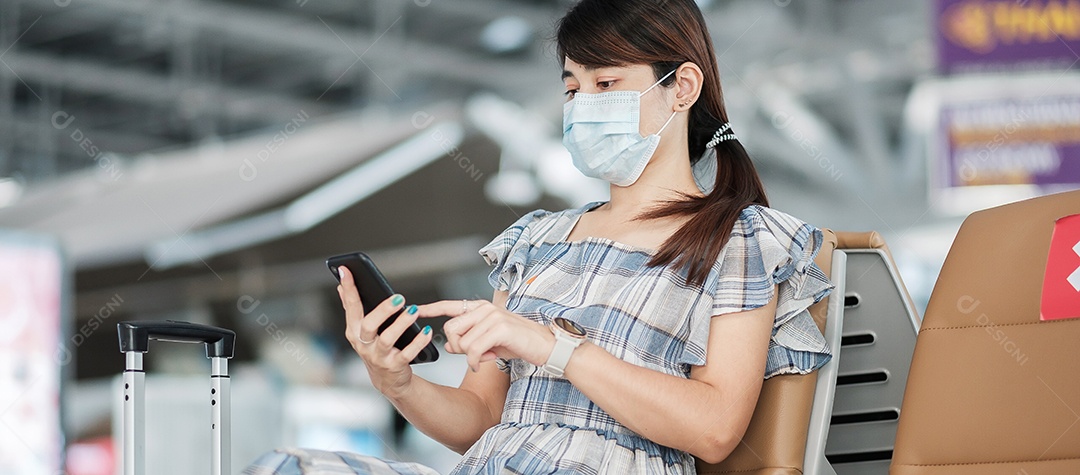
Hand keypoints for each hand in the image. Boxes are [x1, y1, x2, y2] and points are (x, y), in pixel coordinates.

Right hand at [337, 266, 433, 398]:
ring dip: (401, 324)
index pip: (351, 306)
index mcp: (354, 330)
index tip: (346, 270)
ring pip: (387, 339)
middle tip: (399, 297)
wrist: (388, 380)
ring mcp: (378, 356)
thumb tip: (340, 285)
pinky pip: (407, 354)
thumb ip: (352, 308)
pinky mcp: (394, 366)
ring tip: (413, 310)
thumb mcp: (360, 330)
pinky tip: (427, 331)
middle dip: (383, 310)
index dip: (348, 288)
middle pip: (369, 325)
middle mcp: (364, 344)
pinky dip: (418, 342)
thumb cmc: (376, 348)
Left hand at [415, 300, 554, 372]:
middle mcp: (484, 308)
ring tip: (486, 357)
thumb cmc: (518, 343)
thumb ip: (469, 340)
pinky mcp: (499, 328)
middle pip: (450, 329)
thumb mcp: (490, 342)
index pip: (450, 306)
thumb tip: (451, 347)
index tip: (415, 310)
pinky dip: (475, 362)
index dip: (431, 308)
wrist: (545, 346)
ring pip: (461, 342)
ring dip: (469, 356)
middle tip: (473, 356)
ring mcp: (492, 316)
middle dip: (457, 347)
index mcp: (481, 308)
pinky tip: (483, 364)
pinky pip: (473, 350)